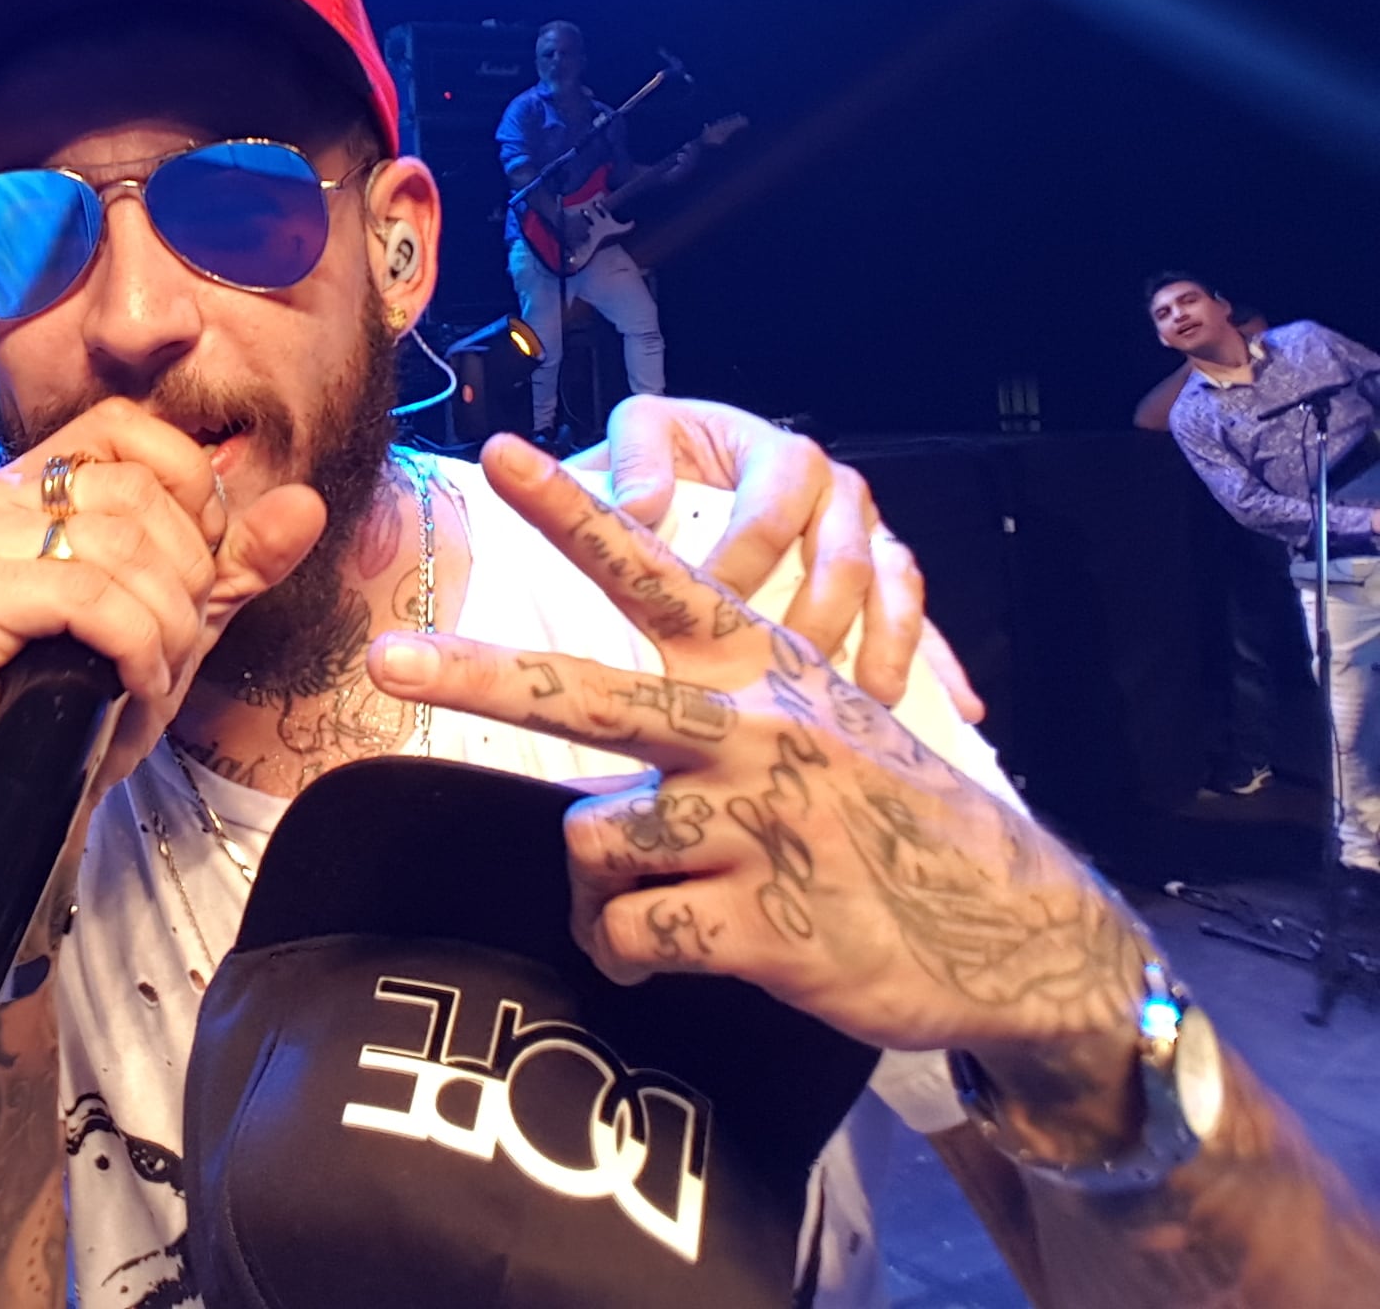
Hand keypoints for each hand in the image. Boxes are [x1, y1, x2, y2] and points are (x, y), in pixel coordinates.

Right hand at [0, 401, 323, 797]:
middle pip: (133, 495)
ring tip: (152, 676)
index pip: (126, 428)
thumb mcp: (178, 618)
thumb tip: (306, 503)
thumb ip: (240, 559)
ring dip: (163, 625)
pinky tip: (132, 687)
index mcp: (31, 481)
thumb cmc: (87, 701)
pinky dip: (133, 646)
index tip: (195, 574)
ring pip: (115, 545)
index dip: (188, 496)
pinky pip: (83, 596)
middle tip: (172, 649)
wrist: (27, 793)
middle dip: (183, 583)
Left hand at [365, 436, 1142, 1058]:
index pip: (652, 572)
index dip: (572, 514)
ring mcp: (755, 824)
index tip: (499, 455)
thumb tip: (610, 723)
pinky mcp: (760, 921)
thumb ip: (719, 701)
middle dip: (475, 674)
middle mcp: (751, 729)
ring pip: (591, 840)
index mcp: (762, 665)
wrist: (1022, 933)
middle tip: (384, 658)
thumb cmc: (893, 820)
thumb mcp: (825, 720)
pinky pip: (630, 931)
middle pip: (582, 696)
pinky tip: (674, 951)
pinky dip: (629, 951)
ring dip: (602, 887)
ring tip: (657, 899)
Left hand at [578, 395, 984, 720]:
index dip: (740, 570)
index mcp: (782, 456)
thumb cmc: (669, 460)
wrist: (689, 473)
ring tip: (868, 703)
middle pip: (842, 560)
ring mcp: (870, 533)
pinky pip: (921, 616)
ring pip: (893, 587)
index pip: (771, 517)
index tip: (705, 621)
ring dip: (884, 646)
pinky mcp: (886, 575)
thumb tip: (638, 504)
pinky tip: (959, 709)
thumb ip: (637, 457)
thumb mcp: (643, 432)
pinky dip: (939, 663)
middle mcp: (837, 491)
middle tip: (781, 683)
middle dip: (812, 622)